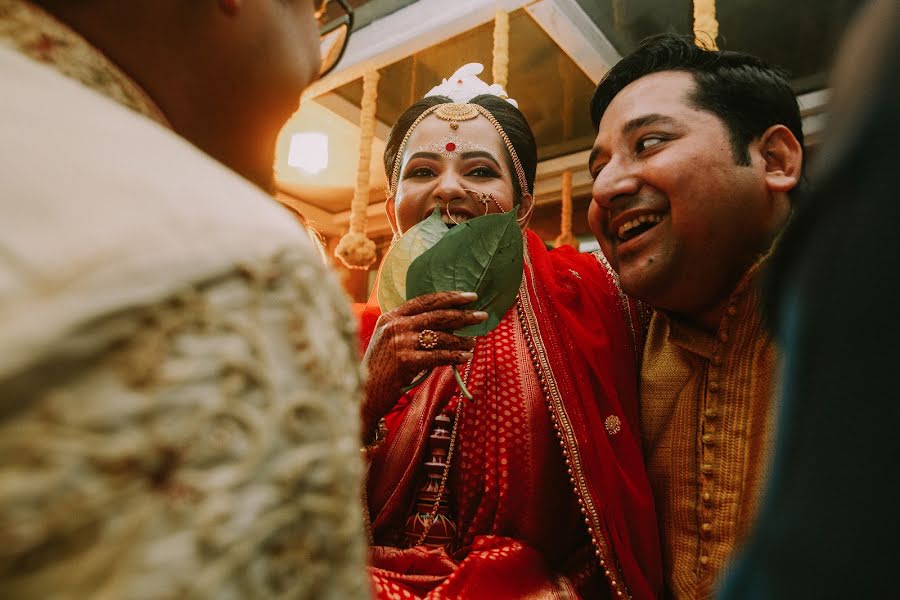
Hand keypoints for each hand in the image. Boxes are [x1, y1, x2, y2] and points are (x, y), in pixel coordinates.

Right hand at [361, 291, 486, 436]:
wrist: (366, 393)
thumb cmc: (382, 369)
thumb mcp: (390, 341)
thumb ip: (410, 329)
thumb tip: (448, 323)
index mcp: (391, 316)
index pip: (424, 301)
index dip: (449, 297)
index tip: (469, 296)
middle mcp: (395, 325)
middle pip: (436, 315)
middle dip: (463, 315)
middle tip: (482, 315)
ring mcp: (400, 342)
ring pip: (441, 336)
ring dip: (461, 340)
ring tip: (473, 343)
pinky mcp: (406, 360)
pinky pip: (439, 355)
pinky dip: (455, 356)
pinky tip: (465, 357)